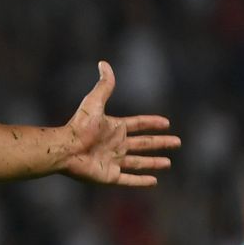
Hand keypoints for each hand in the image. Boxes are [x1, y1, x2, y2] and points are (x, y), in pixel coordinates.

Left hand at [59, 61, 179, 186]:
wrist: (66, 149)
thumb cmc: (79, 126)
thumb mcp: (94, 102)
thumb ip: (104, 85)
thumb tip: (104, 63)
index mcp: (114, 128)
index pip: (138, 125)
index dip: (151, 123)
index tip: (166, 123)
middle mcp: (115, 145)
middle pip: (143, 144)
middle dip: (160, 143)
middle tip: (177, 142)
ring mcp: (113, 161)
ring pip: (139, 162)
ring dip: (153, 163)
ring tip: (168, 163)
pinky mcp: (109, 176)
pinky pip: (129, 179)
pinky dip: (141, 181)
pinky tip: (153, 181)